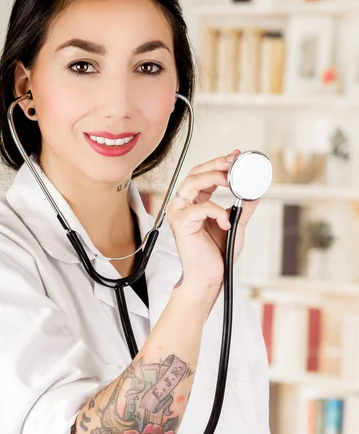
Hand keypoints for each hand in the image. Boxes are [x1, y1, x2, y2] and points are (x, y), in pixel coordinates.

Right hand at [166, 150, 259, 308]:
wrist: (210, 277)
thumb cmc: (217, 255)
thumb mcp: (236, 224)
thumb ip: (242, 207)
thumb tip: (254, 192)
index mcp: (193, 203)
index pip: (202, 175)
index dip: (219, 163)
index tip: (235, 156)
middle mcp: (183, 205)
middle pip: (195, 173)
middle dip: (216, 164)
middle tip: (234, 162)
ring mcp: (179, 213)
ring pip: (192, 183)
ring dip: (214, 178)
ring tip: (231, 180)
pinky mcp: (181, 223)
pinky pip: (200, 208)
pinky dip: (216, 211)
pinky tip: (226, 221)